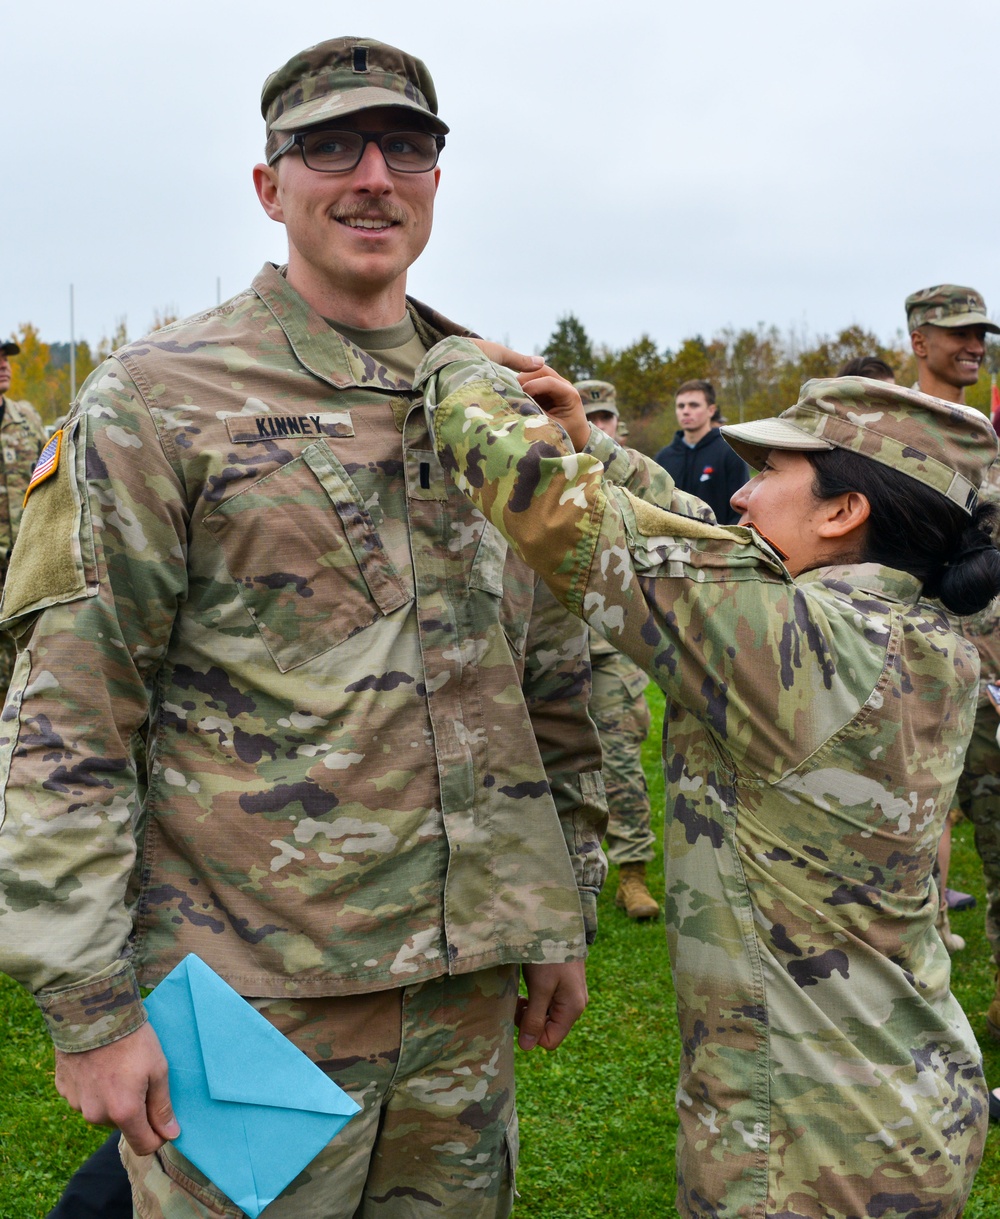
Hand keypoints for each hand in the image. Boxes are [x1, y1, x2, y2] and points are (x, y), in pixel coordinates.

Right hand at [54, 1021, 178, 1154]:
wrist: (92, 1012)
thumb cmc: (132, 1039)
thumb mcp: (158, 1068)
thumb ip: (162, 1106)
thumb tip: (170, 1134)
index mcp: (123, 1112)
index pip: (143, 1146)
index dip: (158, 1137)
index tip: (165, 1122)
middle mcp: (96, 1115)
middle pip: (122, 1125)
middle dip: (134, 1109)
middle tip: (140, 1077)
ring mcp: (76, 1103)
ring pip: (102, 1111)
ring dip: (112, 1098)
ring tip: (118, 1066)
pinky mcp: (64, 1089)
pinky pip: (84, 1096)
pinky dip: (94, 1086)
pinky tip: (100, 1063)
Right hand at [470, 340, 589, 450]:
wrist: (577, 436)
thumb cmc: (566, 434)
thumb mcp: (552, 427)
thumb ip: (537, 415)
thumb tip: (518, 406)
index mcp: (570, 394)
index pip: (550, 382)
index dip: (533, 386)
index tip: (518, 395)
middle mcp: (564, 385)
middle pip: (542, 370)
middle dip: (525, 378)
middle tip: (510, 389)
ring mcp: (556, 384)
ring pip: (536, 372)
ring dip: (523, 380)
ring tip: (510, 391)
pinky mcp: (547, 387)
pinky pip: (532, 379)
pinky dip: (523, 384)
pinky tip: (513, 392)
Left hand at [517, 960, 588, 1050]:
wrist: (558, 924)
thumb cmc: (549, 956)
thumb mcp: (540, 988)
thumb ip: (534, 1018)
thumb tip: (527, 1047)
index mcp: (572, 1009)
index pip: (549, 1041)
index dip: (531, 1032)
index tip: (520, 1011)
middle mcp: (574, 1005)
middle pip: (548, 1028)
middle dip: (530, 1019)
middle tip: (519, 999)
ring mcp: (570, 994)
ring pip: (546, 1015)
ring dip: (531, 1008)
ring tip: (522, 991)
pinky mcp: (564, 984)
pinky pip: (548, 1002)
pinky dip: (536, 998)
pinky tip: (529, 985)